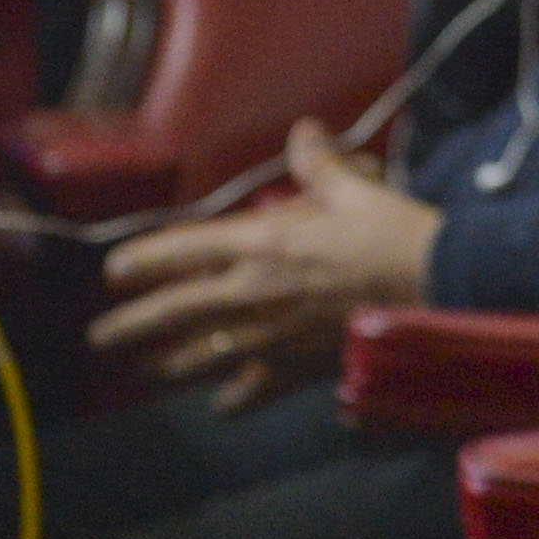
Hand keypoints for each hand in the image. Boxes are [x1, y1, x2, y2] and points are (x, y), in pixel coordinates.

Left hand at [88, 121, 441, 408]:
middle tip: (100, 339)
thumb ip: (318, 164)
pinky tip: (221, 405)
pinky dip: (234, 398)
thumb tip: (305, 132)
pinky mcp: (300, 367)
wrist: (437, 289)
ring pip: (204, 357)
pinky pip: (255, 388)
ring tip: (144, 372)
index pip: (185, 251)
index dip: (144, 260)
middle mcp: (254, 293)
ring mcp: (273, 336)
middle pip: (177, 312)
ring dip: (168, 365)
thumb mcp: (354, 189)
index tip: (113, 272)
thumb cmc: (394, 236)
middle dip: (133, 326)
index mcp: (262, 244)